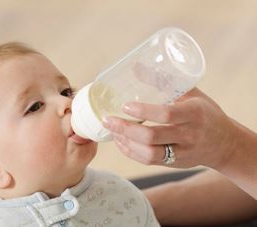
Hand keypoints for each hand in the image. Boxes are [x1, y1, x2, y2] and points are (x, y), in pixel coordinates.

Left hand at [102, 88, 238, 168]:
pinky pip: (149, 161)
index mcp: (194, 113)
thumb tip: (135, 66)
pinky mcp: (175, 163)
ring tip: (112, 131)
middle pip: (152, 137)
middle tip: (108, 120)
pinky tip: (121, 142)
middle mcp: (188, 135)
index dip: (143, 111)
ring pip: (149, 154)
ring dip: (126, 143)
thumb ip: (164, 81)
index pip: (166, 114)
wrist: (225, 143)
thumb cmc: (206, 113)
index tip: (125, 106)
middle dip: (126, 129)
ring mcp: (182, 152)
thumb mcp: (192, 93)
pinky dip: (131, 152)